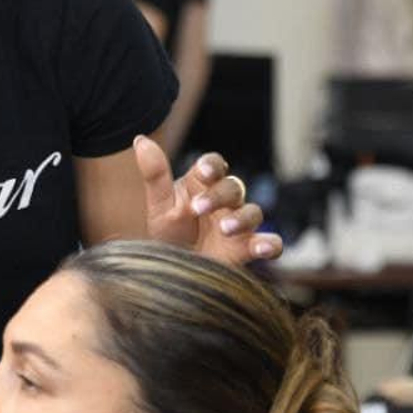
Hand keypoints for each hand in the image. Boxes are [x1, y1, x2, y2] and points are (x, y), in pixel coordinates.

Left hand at [134, 135, 281, 264]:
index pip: (214, 165)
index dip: (212, 166)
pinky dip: (271, 243)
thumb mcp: (159, 206)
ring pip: (253, 212)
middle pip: (233, 187)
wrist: (172, 273)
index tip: (203, 172)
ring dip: (241, 218)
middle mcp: (225, 202)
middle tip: (198, 208)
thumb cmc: (169, 235)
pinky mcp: (248, 249)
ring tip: (225, 228)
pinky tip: (264, 247)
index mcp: (203, 186)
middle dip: (218, 195)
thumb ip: (155, 175)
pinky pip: (270, 243)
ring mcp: (239, 225)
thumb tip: (141, 139)